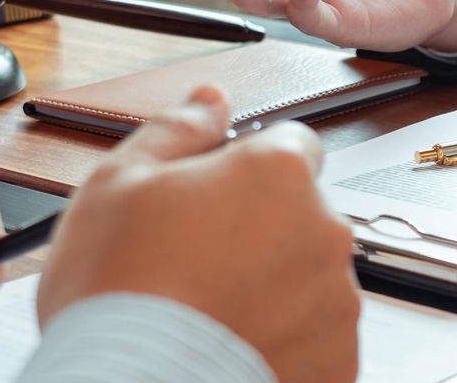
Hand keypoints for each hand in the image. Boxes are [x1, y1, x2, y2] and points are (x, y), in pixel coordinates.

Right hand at [37, 86, 359, 382]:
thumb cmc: (119, 293)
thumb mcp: (119, 182)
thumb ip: (177, 130)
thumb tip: (209, 100)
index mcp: (278, 173)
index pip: (290, 144)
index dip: (248, 168)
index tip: (217, 196)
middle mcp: (323, 231)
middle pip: (301, 214)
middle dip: (260, 230)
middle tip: (197, 262)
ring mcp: (336, 300)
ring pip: (309, 277)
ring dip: (275, 286)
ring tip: (210, 312)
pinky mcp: (338, 359)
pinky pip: (316, 337)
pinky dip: (285, 340)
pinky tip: (232, 345)